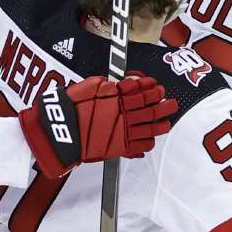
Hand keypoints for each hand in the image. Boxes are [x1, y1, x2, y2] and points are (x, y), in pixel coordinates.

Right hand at [20, 73, 177, 178]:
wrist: (61, 130)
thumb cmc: (71, 107)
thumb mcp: (91, 86)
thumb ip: (110, 84)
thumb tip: (126, 84)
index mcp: (118, 96)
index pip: (141, 91)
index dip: (151, 88)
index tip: (156, 86)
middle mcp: (124, 113)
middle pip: (151, 108)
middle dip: (164, 105)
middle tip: (171, 103)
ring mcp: (124, 131)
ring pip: (151, 128)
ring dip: (161, 124)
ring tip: (167, 123)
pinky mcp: (121, 147)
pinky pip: (142, 145)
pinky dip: (148, 142)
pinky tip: (150, 139)